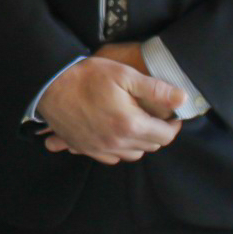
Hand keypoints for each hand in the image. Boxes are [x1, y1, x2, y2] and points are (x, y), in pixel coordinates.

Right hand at [37, 55, 187, 163]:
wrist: (49, 85)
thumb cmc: (87, 77)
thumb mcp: (124, 75)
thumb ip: (156, 89)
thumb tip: (182, 99)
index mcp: (130, 124)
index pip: (165, 136)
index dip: (173, 125)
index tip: (172, 116)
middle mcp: (117, 142)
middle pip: (150, 147)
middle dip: (156, 132)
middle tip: (152, 115)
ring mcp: (100, 148)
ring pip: (133, 155)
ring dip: (139, 142)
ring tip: (135, 123)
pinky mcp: (86, 149)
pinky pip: (112, 158)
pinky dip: (120, 148)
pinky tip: (116, 132)